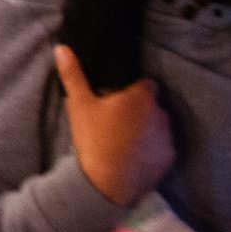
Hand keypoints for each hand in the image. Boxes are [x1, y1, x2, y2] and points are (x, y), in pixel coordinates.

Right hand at [54, 44, 173, 205]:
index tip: (121, 97)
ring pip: (159, 126)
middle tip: (119, 119)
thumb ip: (73, 74)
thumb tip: (62, 48)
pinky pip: (162, 147)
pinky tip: (135, 156)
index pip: (147, 83)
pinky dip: (152, 149)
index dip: (135, 89)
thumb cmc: (94, 138)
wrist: (107, 183)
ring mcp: (167, 137)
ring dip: (148, 128)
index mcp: (141, 97)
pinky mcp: (169, 158)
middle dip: (141, 109)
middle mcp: (160, 113)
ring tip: (127, 139)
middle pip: (153, 105)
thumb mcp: (79, 104)